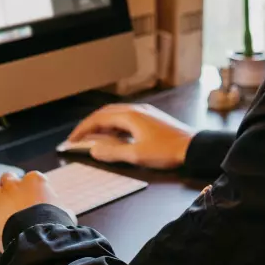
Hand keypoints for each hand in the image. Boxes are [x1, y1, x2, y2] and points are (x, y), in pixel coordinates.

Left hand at [0, 171, 63, 251]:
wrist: (39, 235)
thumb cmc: (55, 223)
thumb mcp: (65, 214)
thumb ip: (60, 210)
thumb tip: (63, 215)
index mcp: (36, 181)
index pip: (32, 179)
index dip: (31, 190)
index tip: (35, 200)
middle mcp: (15, 184)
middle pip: (8, 179)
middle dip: (9, 187)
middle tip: (13, 199)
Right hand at [66, 103, 195, 169]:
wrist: (193, 147)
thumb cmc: (166, 151)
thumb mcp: (136, 155)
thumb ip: (112, 152)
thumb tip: (93, 149)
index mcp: (129, 115)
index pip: (98, 118)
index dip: (82, 129)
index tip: (71, 140)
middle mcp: (135, 110)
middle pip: (105, 113)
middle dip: (90, 125)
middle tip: (78, 138)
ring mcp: (144, 113)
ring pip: (116, 115)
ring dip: (102, 125)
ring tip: (93, 138)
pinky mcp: (150, 119)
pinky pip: (126, 118)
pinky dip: (114, 126)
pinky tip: (114, 137)